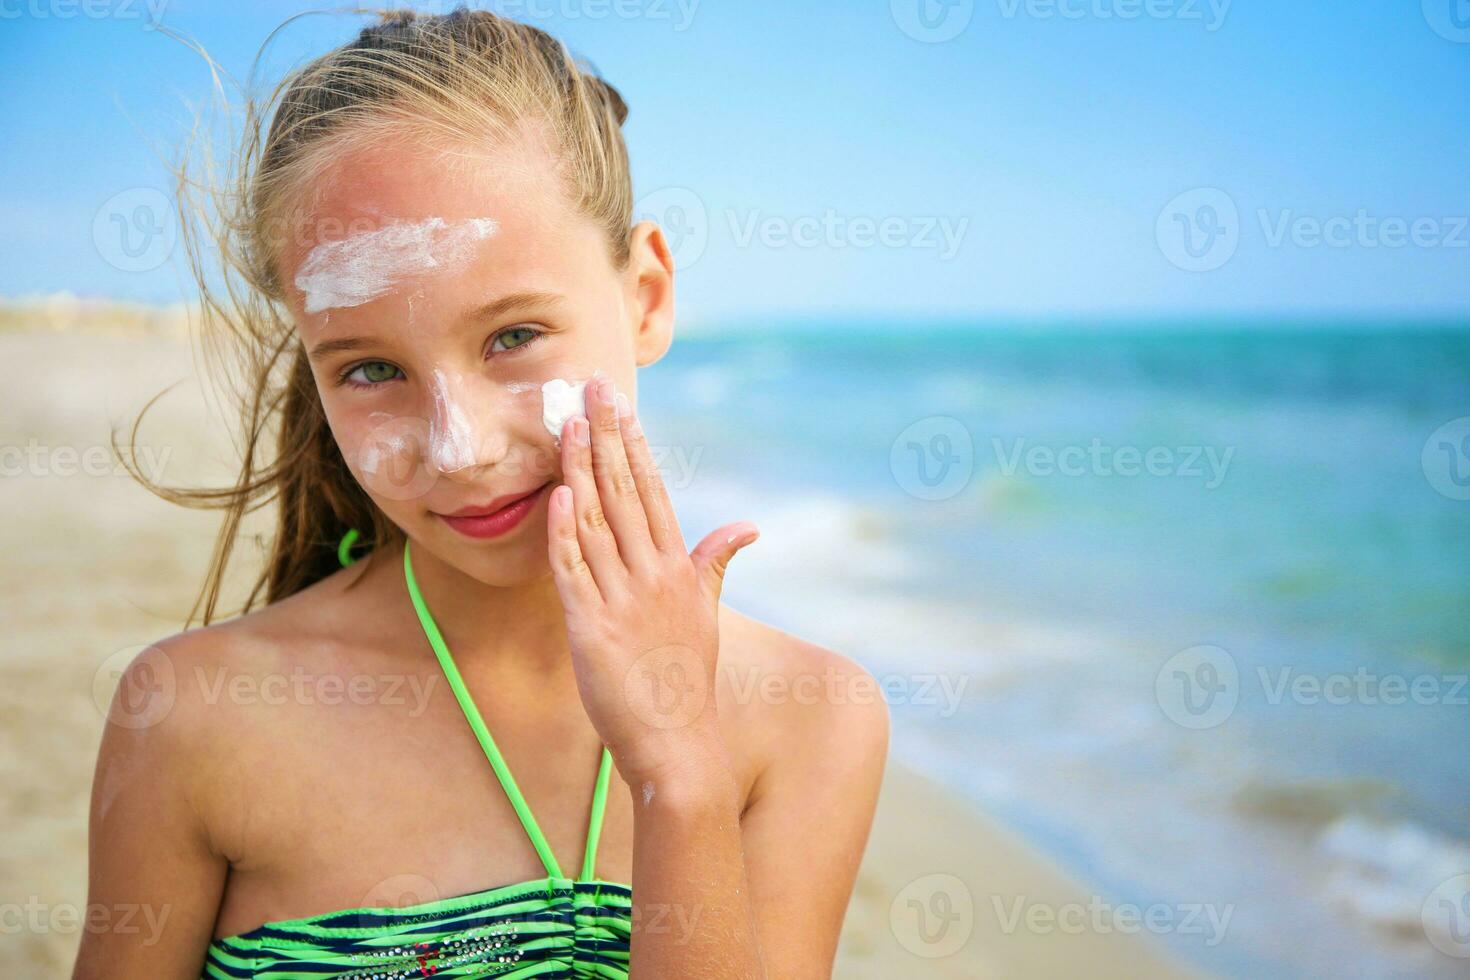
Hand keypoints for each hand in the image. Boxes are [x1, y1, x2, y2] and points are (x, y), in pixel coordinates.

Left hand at [546, 373, 757, 785]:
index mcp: (678, 568)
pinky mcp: (591, 628)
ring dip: (579, 468)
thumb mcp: (706, 613)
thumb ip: (716, 562)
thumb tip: (748, 526)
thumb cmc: (688, 677)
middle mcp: (653, 576)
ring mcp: (622, 600)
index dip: (634, 443)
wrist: (676, 743)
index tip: (620, 404)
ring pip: (596, 521)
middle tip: (590, 387)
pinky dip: (564, 532)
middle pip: (625, 492)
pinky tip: (558, 494)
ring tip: (566, 422)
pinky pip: (574, 571)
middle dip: (605, 435)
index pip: (654, 491)